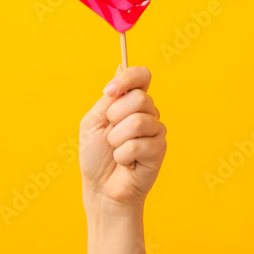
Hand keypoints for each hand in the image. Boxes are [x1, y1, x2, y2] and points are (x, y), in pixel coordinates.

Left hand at [80, 66, 166, 214]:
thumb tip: (121, 66)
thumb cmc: (96, 155)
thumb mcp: (94, 120)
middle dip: (114, 118)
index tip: (109, 91)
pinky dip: (122, 155)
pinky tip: (125, 162)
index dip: (128, 79)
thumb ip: (109, 97)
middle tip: (109, 134)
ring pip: (137, 122)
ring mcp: (156, 130)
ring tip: (116, 150)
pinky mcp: (160, 149)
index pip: (142, 75)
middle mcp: (148, 112)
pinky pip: (138, 144)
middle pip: (139, 98)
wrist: (101, 188)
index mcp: (131, 101)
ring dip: (116, 140)